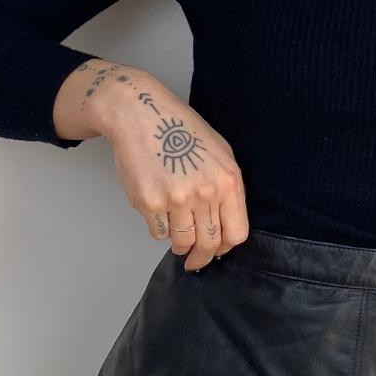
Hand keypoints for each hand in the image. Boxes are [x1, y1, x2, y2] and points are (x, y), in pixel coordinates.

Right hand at [57, 60, 248, 269]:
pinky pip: (159, 233)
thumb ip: (228, 190)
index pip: (236, 234)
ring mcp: (176, 199)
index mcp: (228, 181)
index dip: (225, 247)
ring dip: (180, 246)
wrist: (139, 113)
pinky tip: (161, 213)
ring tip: (177, 238)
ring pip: (183, 242)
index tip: (217, 249)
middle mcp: (205, 193)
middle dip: (202, 258)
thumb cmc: (180, 129)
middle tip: (196, 261)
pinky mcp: (150, 203)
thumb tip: (228, 226)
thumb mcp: (220, 153)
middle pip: (209, 244)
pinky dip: (161, 229)